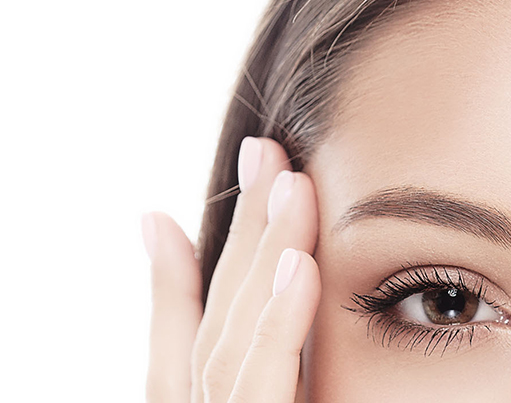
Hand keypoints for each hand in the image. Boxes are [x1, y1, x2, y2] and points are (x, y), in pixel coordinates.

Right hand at [142, 137, 319, 402]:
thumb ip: (252, 349)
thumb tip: (195, 265)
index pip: (193, 337)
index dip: (188, 265)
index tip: (197, 199)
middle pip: (219, 322)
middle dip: (242, 234)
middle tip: (266, 151)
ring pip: (237, 337)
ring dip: (263, 257)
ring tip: (290, 185)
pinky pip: (266, 380)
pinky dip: (279, 322)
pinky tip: (300, 265)